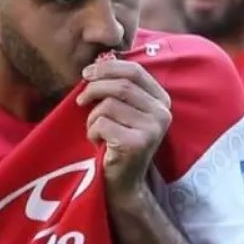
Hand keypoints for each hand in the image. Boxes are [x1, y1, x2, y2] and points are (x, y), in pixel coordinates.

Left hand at [77, 58, 171, 194]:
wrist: (123, 182)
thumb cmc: (118, 141)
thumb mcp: (124, 111)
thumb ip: (119, 87)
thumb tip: (98, 61)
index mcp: (162, 100)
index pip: (135, 71)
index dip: (108, 68)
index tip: (86, 73)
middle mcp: (162, 113)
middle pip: (121, 85)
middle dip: (94, 88)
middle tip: (80, 99)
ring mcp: (152, 129)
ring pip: (109, 105)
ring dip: (92, 117)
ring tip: (96, 130)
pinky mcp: (137, 143)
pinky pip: (102, 124)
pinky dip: (92, 132)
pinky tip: (98, 143)